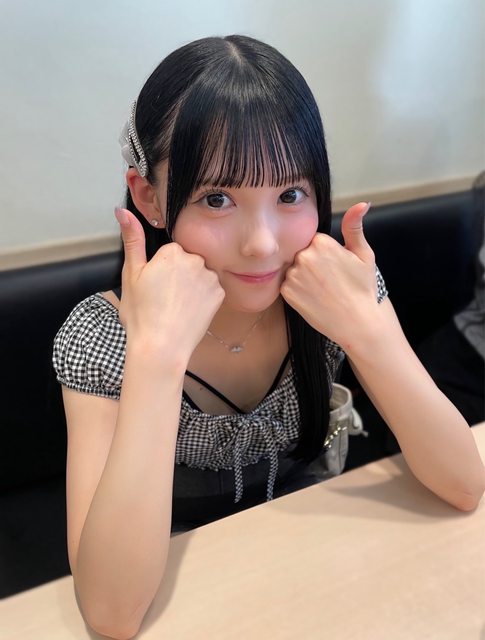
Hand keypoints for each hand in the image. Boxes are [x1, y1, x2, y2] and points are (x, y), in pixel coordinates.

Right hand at [115, 208, 224, 358]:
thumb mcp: (131, 274)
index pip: (169, 251)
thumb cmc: (142, 314)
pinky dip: (202, 298)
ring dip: (191, 285)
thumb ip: (132, 239)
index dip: (160, 268)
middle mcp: (196, 260)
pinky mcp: (220, 295)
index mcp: (173, 252)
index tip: (154, 285)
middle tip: (163, 298)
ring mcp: (210, 278)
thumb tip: (122, 210)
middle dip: (177, 275)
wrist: (161, 347)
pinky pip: (211, 289)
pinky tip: (188, 311)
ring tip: (175, 306)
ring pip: (200, 274)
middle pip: (186, 260)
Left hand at [280, 202, 379, 347]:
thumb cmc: (363, 288)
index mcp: (321, 242)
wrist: (357, 323)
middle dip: (312, 265)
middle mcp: (303, 255)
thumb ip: (354, 227)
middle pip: (302, 254)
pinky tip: (313, 298)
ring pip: (294, 269)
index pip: (314, 241)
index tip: (336, 268)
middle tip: (329, 281)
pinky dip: (297, 291)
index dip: (325, 255)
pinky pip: (287, 285)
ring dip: (303, 277)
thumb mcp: (364, 254)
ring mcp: (293, 274)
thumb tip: (362, 204)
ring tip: (322, 290)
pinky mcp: (286, 292)